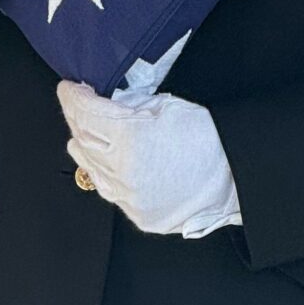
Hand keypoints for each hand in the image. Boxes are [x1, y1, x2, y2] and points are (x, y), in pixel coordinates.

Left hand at [58, 83, 241, 238]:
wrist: (235, 175)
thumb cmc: (207, 136)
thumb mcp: (164, 106)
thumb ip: (128, 105)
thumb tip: (105, 102)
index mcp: (129, 138)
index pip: (85, 115)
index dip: (73, 98)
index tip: (68, 89)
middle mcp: (124, 171)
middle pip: (83, 141)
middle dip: (76, 120)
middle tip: (75, 106)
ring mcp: (130, 198)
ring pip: (91, 169)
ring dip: (85, 148)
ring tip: (84, 134)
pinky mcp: (139, 215)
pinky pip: (110, 191)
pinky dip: (103, 174)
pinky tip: (102, 162)